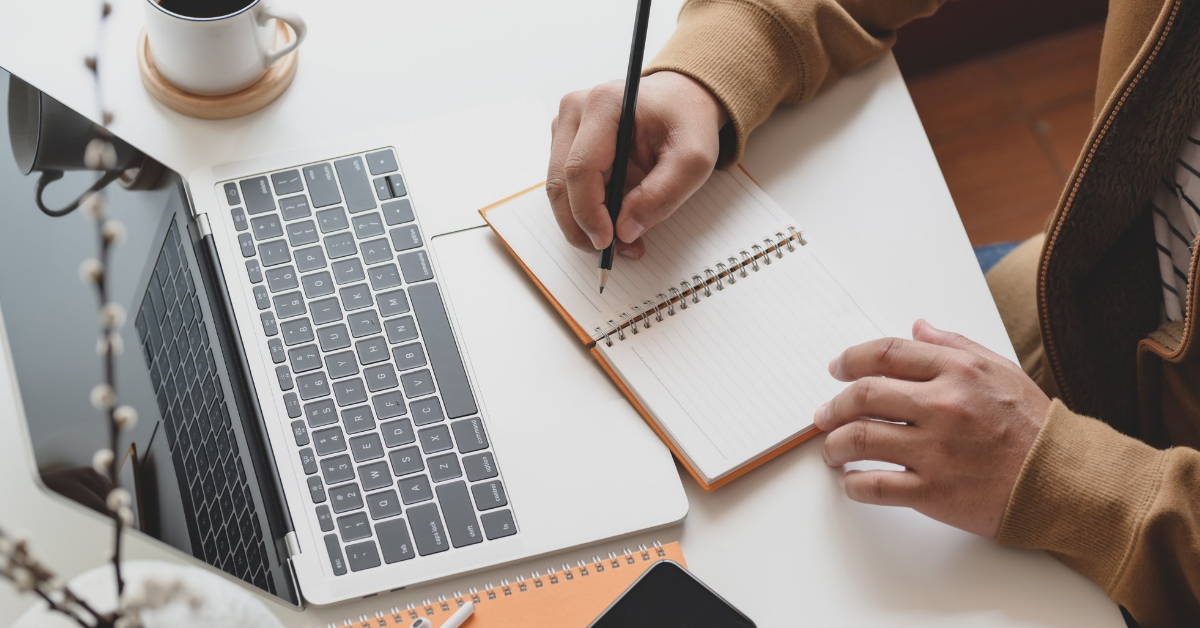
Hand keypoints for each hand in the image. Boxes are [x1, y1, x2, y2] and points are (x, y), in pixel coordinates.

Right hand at [548, 71, 726, 257]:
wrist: (681, 100)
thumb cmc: (687, 122)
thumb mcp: (693, 160)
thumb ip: (662, 195)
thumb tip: (624, 231)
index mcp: (604, 104)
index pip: (580, 168)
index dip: (589, 212)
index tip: (608, 242)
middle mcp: (575, 110)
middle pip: (560, 182)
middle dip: (581, 226)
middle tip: (611, 252)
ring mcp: (565, 124)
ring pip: (559, 188)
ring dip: (582, 223)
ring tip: (619, 241)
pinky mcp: (565, 140)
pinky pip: (565, 185)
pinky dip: (584, 211)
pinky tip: (611, 221)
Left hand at [816, 320, 1050, 537]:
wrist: (1064, 481)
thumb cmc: (1033, 427)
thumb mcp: (1000, 370)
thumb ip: (954, 346)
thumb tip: (917, 328)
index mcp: (957, 372)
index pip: (885, 354)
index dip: (851, 360)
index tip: (837, 368)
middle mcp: (943, 406)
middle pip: (863, 395)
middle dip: (833, 405)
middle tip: (823, 414)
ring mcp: (936, 450)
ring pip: (860, 439)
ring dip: (834, 444)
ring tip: (831, 449)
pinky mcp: (935, 491)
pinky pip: (875, 485)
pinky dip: (853, 484)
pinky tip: (851, 482)